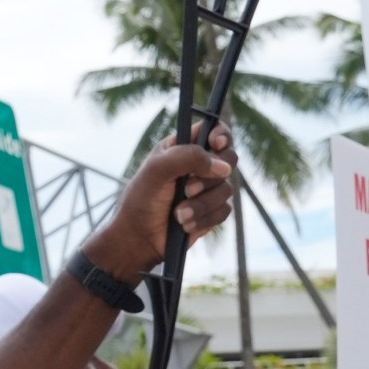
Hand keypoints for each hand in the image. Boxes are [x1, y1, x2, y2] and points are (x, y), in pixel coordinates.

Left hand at [81, 124, 237, 282]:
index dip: (221, 134)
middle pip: (229, 159)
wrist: (140, 237)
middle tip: (187, 189)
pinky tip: (184, 224)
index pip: (213, 130)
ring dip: (201, 204)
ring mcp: (206, 188)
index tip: (215, 144)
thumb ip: (187, 158)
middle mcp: (197, 165)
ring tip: (178, 213)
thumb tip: (223, 166)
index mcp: (182, 147)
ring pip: (227, 189)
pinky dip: (204, 218)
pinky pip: (224, 210)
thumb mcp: (157, 170)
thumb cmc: (142, 200)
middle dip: (210, 177)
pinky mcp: (212, 210)